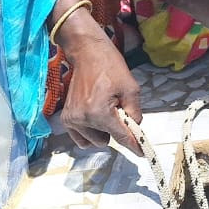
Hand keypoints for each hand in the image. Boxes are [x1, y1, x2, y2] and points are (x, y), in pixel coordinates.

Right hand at [59, 30, 142, 153]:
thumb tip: (135, 130)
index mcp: (98, 112)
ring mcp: (71, 120)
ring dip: (103, 132)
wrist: (88, 54)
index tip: (142, 154)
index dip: (133, 145)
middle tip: (119, 110)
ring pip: (93, 142)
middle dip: (116, 130)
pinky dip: (91, 133)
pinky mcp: (66, 118)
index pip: (120, 136)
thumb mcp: (131, 88)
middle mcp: (82, 119)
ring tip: (107, 111)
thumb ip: (135, 113)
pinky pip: (80, 138)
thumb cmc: (111, 67)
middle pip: (106, 140)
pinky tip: (97, 118)